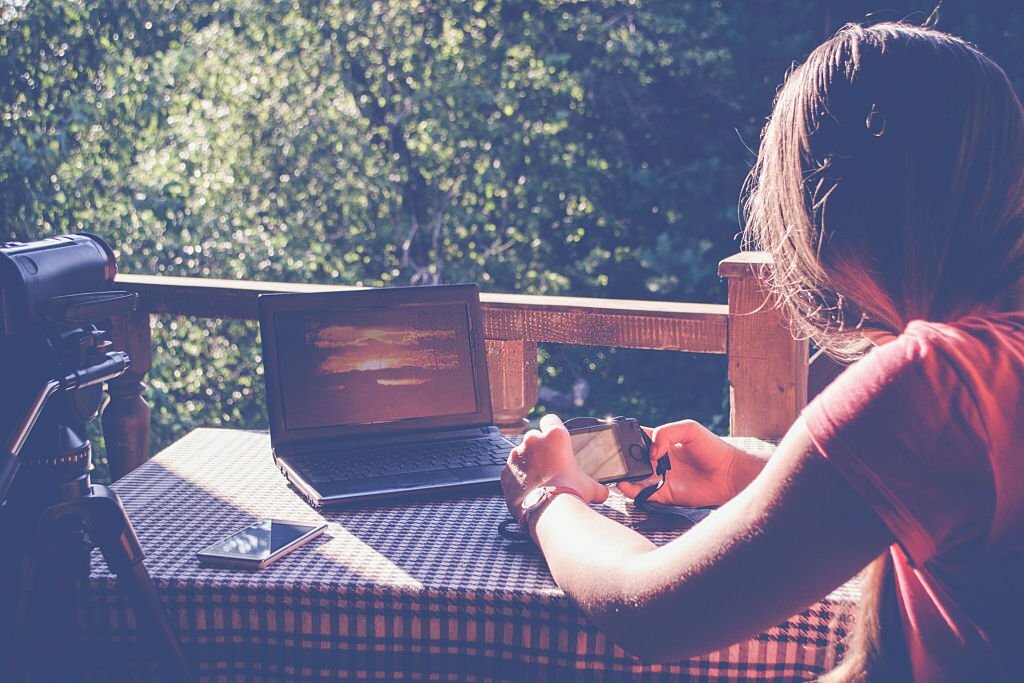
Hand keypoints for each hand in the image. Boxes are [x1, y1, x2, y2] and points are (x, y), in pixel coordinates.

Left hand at [501, 413, 608, 520]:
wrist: (549, 513)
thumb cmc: (570, 494)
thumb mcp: (591, 487)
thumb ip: (596, 485)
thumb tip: (602, 492)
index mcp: (555, 436)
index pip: (550, 420)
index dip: (553, 428)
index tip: (554, 438)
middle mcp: (532, 440)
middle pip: (534, 437)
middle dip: (540, 449)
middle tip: (549, 466)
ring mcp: (516, 455)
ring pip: (521, 454)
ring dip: (528, 463)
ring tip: (539, 481)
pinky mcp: (505, 472)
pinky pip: (512, 471)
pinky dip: (518, 478)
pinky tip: (528, 490)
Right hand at [617, 420, 764, 506]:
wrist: (730, 473)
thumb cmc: (713, 448)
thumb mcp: (690, 428)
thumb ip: (666, 433)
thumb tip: (651, 452)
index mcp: (661, 441)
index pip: (637, 438)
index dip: (625, 437)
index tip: (616, 438)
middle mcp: (657, 460)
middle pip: (632, 459)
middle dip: (621, 459)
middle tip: (615, 458)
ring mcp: (660, 477)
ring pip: (634, 478)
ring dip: (624, 476)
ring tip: (617, 473)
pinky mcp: (665, 494)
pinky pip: (644, 495)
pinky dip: (633, 492)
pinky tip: (627, 486)